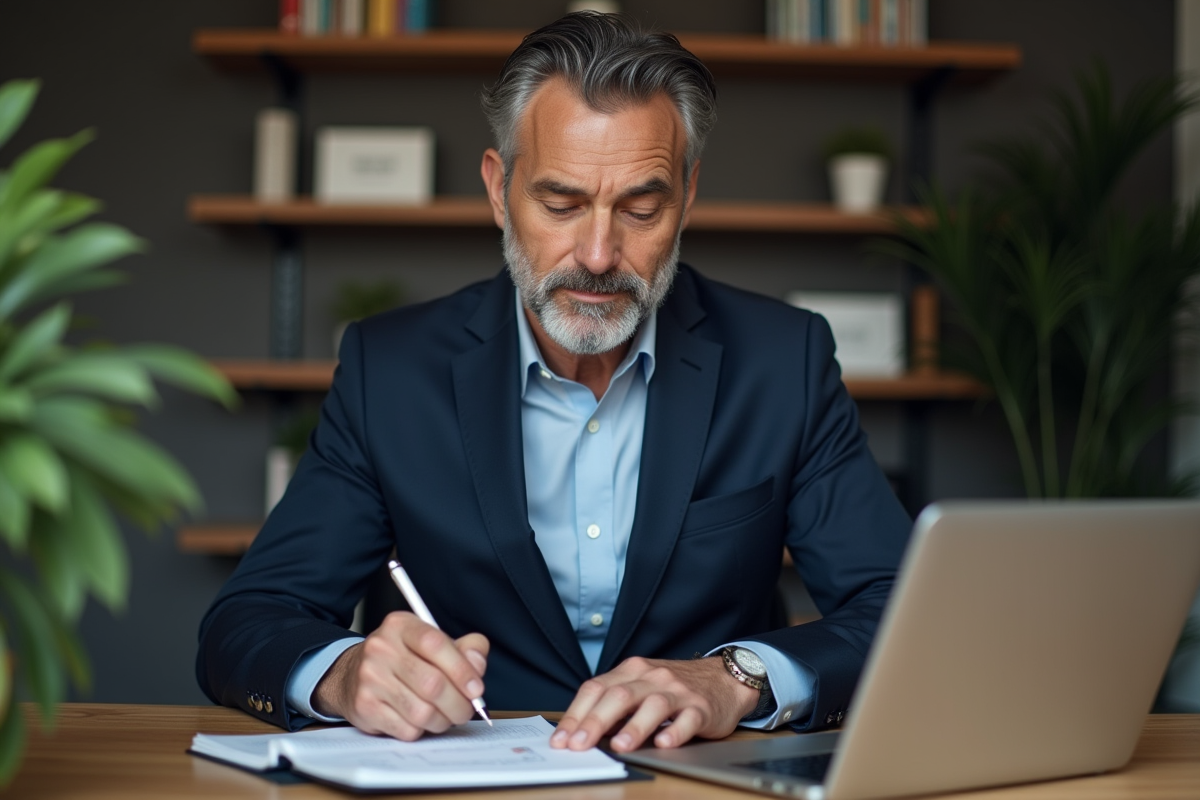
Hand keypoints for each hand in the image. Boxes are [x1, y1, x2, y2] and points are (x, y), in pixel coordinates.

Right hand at [313, 611, 488, 740]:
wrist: (351, 674)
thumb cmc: (403, 659)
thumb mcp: (432, 644)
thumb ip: (464, 649)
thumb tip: (477, 664)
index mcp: (401, 626)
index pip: (435, 644)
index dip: (462, 670)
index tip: (476, 689)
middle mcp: (381, 648)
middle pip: (432, 684)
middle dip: (459, 704)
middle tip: (466, 710)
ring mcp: (369, 678)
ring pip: (422, 712)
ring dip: (442, 720)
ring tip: (445, 716)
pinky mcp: (364, 707)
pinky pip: (406, 729)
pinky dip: (421, 730)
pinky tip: (420, 721)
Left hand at [551, 656, 758, 752]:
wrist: (723, 678)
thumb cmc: (674, 687)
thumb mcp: (641, 685)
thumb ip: (614, 703)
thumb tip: (581, 732)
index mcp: (632, 670)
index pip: (597, 687)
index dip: (576, 713)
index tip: (561, 738)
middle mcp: (653, 677)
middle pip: (620, 695)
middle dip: (595, 721)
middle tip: (579, 745)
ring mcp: (678, 691)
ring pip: (653, 705)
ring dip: (634, 727)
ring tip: (619, 746)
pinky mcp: (702, 707)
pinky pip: (688, 719)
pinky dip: (675, 731)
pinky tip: (664, 743)